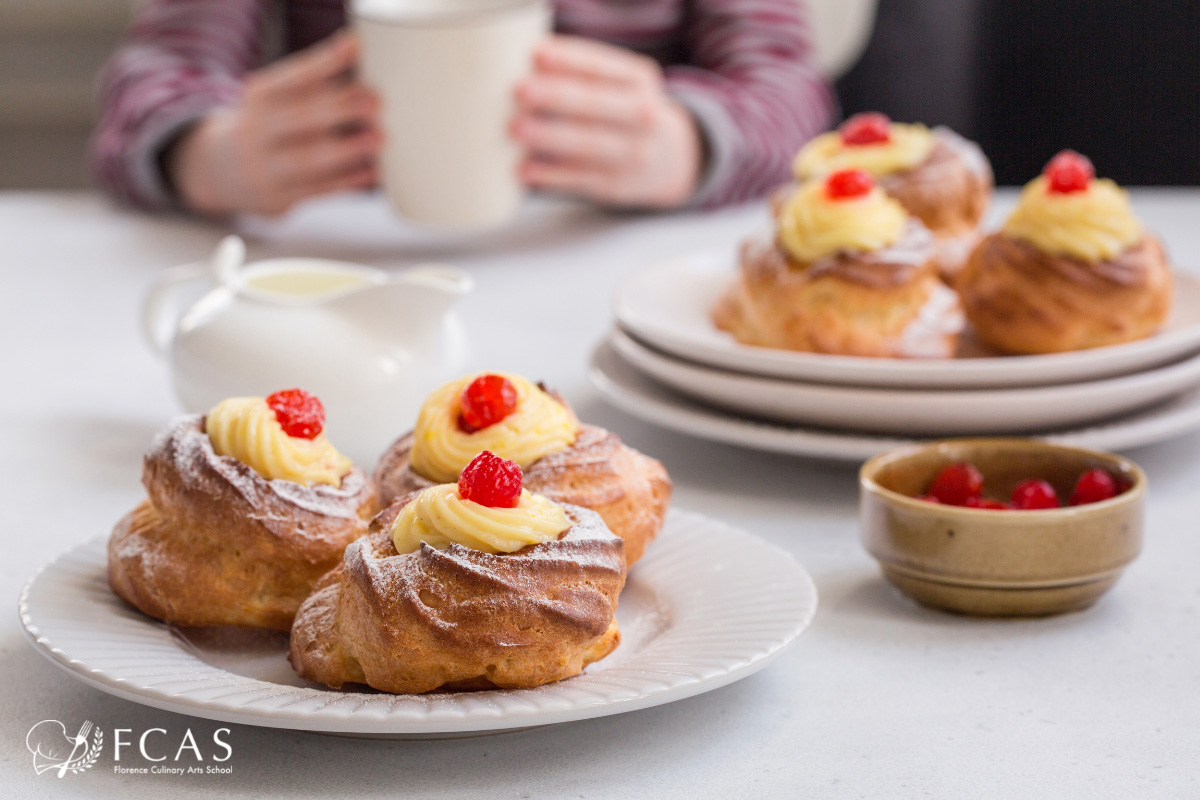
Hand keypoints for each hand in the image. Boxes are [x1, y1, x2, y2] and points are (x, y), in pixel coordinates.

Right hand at [168, 31, 381, 215]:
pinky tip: (371, 171)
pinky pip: (318, 189)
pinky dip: (348, 181)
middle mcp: (258, 130)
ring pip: (308, 158)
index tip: (356, 47)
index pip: (293, 75)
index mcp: (261, 96)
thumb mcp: (280, 98)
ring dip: (347, 149)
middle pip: (301, 117)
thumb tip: (363, 70)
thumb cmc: (271, 126)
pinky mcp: (280, 197)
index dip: (325, 61)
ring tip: (379, 138)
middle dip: (341, 108)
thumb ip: (318, 84)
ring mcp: (267, 166)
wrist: (224, 171)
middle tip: (375, 103)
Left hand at [512, 35, 702, 208]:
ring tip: (516, 128)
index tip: (536, 55)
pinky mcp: (615, 185)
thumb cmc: (625, 112)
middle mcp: (642, 115)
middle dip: (556, 96)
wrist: (671, 159)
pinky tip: (525, 170)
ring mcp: (632, 153)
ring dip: (549, 137)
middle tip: (521, 91)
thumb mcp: (620, 84)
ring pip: (587, 143)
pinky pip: (579, 179)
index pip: (600, 65)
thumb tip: (527, 69)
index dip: (568, 60)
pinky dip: (550, 175)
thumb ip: (582, 75)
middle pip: (594, 103)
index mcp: (639, 79)